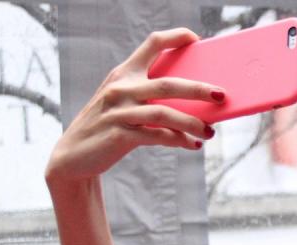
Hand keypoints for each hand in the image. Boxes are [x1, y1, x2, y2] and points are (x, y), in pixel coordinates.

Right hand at [45, 28, 220, 182]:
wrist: (74, 155)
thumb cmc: (108, 125)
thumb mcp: (123, 102)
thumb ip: (150, 96)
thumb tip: (196, 102)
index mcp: (124, 73)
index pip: (151, 44)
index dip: (176, 37)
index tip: (196, 39)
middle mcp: (121, 88)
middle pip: (168, 84)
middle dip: (199, 89)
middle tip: (221, 95)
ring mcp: (119, 111)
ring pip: (165, 114)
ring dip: (193, 123)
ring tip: (210, 132)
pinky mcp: (120, 135)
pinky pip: (158, 136)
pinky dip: (179, 140)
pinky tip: (193, 145)